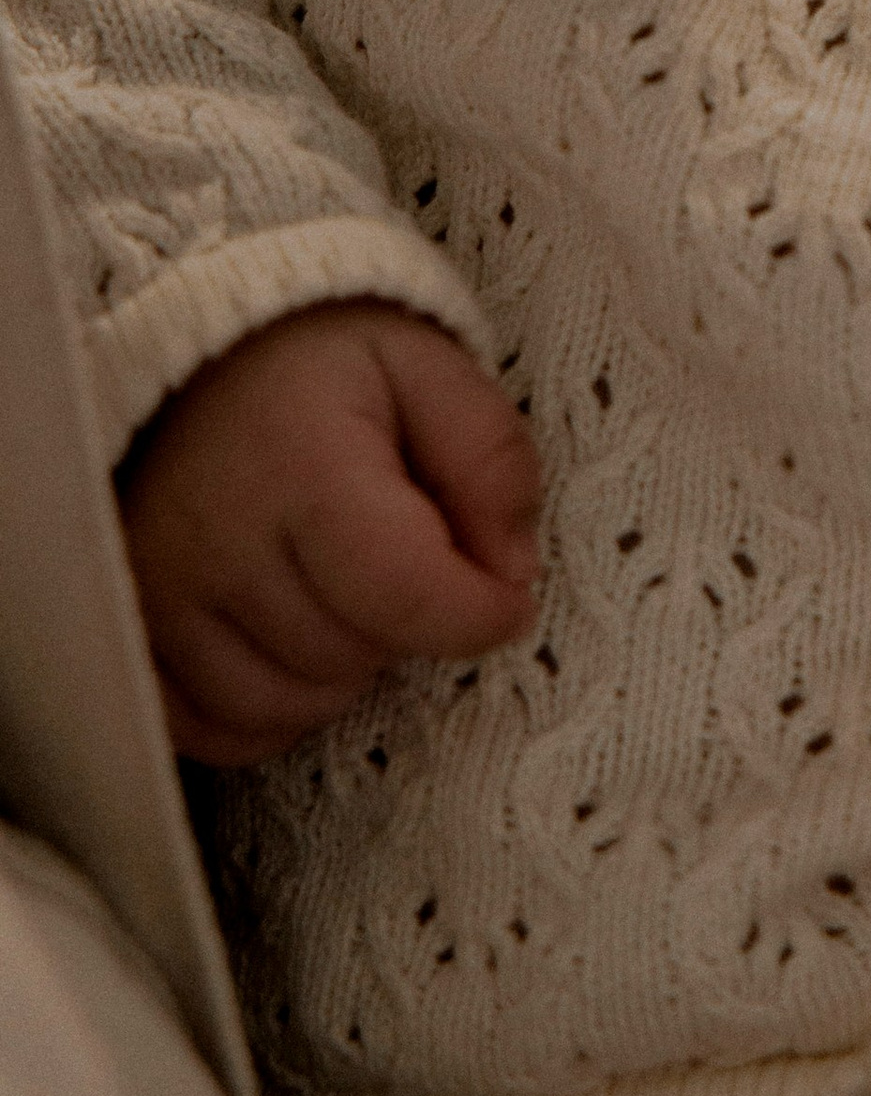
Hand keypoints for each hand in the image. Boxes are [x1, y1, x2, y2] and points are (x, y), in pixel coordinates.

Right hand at [119, 300, 542, 762]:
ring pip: (292, 705)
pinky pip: (222, 734)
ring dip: (343, 667)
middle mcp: (213, 541)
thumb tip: (514, 572)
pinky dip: (275, 706)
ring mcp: (156, 600)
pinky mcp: (131, 642)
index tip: (509, 599)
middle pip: (355, 655)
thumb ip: (490, 457)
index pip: (402, 591)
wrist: (196, 361)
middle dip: (406, 621)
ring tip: (343, 584)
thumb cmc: (327, 367)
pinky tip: (294, 635)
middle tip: (401, 550)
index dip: (477, 613)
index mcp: (300, 462)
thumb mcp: (430, 369)